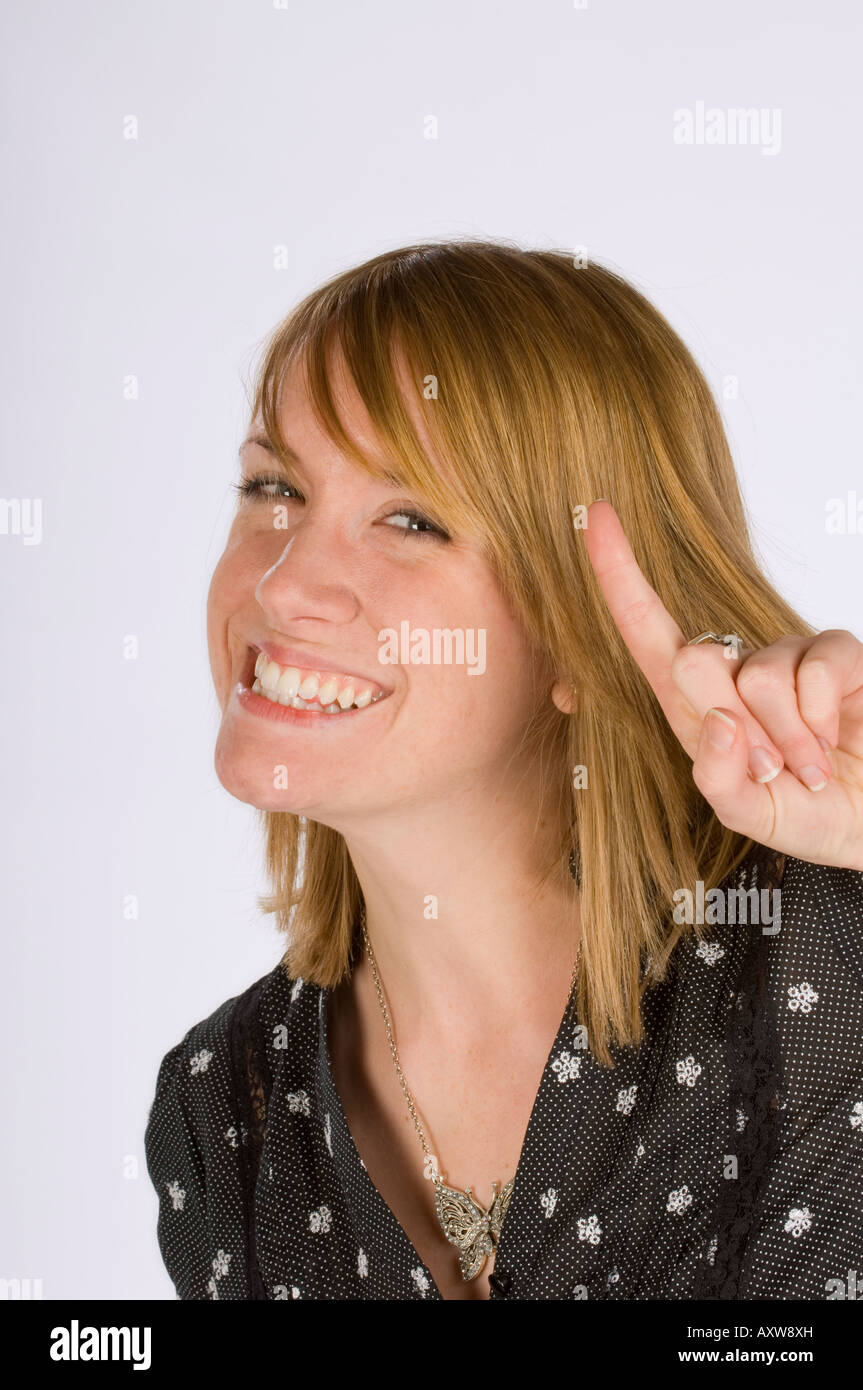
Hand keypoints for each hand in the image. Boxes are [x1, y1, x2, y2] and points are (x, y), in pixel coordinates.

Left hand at [577, 500, 862, 870]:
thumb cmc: (804, 812)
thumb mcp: (748, 813)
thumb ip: (719, 781)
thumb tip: (718, 721)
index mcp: (695, 704)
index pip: (646, 630)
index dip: (620, 573)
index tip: (595, 516)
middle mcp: (737, 670)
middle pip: (696, 661)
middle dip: (734, 731)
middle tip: (768, 769)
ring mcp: (787, 656)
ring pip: (760, 676)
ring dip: (785, 737)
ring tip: (806, 765)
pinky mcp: (836, 653)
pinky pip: (815, 669)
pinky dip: (821, 720)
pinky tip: (834, 741)